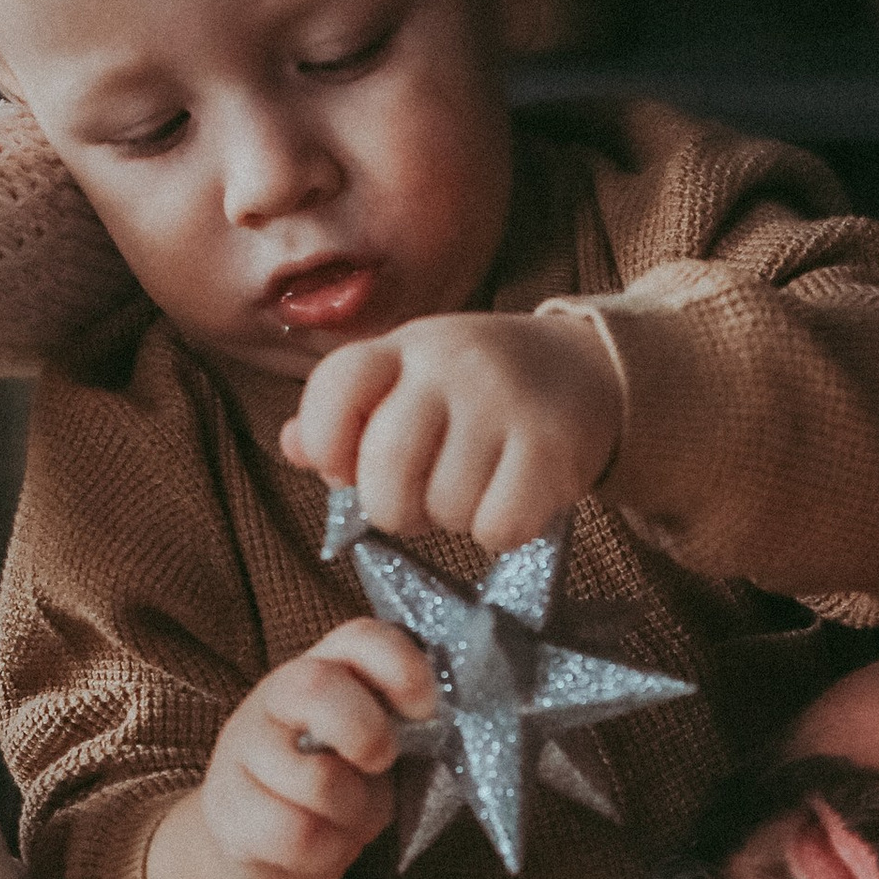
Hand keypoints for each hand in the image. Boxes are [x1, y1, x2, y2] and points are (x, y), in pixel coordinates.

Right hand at [146, 619, 439, 878]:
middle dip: (366, 733)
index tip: (425, 709)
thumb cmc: (335, 787)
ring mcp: (245, 748)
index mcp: (326, 669)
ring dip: (351, 815)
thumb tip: (435, 733)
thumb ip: (399, 733)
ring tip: (344, 819)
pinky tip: (317, 847)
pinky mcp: (227, 805)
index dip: (400, 667)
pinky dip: (325, 854)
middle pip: (317, 687)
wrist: (262, 843)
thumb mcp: (371, 753)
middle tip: (379, 764)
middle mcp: (277, 696)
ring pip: (318, 782)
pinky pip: (297, 836)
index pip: (360, 639)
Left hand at [281, 311, 622, 551]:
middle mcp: (450, 363)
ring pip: (445, 506)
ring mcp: (502, 402)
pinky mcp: (551, 446)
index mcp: (404, 346)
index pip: (335, 387)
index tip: (348, 466)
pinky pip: (496, 527)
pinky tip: (509, 500)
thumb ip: (347, 416)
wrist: (586, 371)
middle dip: (394, 507)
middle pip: (385, 471)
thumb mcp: (408, 383)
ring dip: (453, 519)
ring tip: (473, 488)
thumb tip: (291, 447)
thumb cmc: (475, 393)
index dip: (326, 443)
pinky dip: (498, 532)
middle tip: (421, 496)